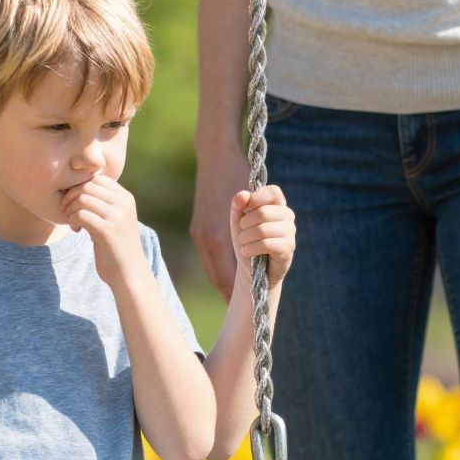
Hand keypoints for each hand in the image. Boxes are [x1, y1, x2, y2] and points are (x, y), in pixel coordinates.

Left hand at [62, 173, 143, 286]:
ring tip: (73, 223)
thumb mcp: (115, 219)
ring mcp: (117, 216)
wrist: (129, 273)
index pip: (98, 178)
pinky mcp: (107, 230)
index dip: (80, 187)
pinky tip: (77, 230)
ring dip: (71, 210)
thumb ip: (104, 202)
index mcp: (126, 198)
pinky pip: (81, 215)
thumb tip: (79, 185)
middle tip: (67, 212)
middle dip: (71, 197)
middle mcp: (124, 204)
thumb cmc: (116, 246)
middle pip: (88, 186)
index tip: (74, 202)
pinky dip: (73, 221)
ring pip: (82, 199)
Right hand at [191, 145, 250, 297]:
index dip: (239, 293)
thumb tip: (261, 251)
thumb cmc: (238, 174)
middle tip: (243, 306)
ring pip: (214, 269)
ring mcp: (202, 234)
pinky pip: (210, 257)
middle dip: (232, 293)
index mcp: (221, 235)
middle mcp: (209, 238)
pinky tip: (227, 273)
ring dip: (225, 282)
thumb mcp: (254, 200)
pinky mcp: (199, 229)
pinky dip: (219, 268)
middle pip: (220, 278)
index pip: (229, 277)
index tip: (249, 305)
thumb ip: (259, 225)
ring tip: (235, 295)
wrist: (215, 153)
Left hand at [229, 185, 295, 288]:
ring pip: (263, 229)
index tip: (244, 210)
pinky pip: (266, 244)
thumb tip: (243, 195)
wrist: (252, 268)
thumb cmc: (247, 240)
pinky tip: (247, 252)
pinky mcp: (288, 248)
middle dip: (245, 224)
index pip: (273, 191)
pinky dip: (251, 248)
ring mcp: (290, 232)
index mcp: (277, 204)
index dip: (256, 198)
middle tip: (241, 233)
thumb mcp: (238, 221)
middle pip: (263, 212)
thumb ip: (238, 205)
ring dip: (246, 238)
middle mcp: (287, 215)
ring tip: (243, 244)